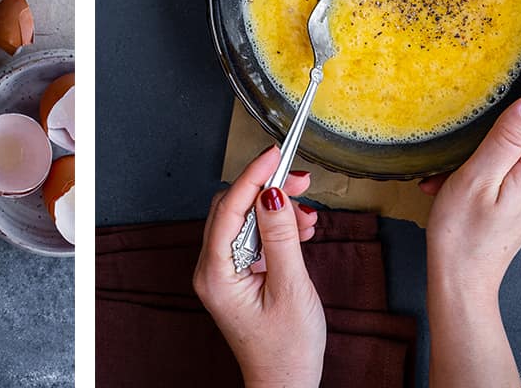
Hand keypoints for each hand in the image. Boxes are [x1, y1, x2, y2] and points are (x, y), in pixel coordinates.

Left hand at [193, 147, 323, 387]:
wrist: (286, 384)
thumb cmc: (287, 351)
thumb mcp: (291, 289)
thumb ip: (281, 238)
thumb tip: (272, 194)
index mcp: (216, 273)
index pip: (228, 208)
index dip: (252, 177)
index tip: (273, 155)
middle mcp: (213, 268)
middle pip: (233, 209)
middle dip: (267, 190)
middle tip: (299, 180)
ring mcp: (224, 271)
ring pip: (245, 220)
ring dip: (276, 211)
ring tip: (307, 217)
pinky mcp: (239, 274)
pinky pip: (254, 237)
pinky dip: (277, 229)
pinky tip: (301, 231)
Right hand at [421, 75, 520, 295]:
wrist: (461, 281)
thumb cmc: (462, 234)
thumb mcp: (477, 179)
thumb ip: (506, 139)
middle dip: (498, 117)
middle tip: (468, 106)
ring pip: (512, 147)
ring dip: (478, 148)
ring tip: (444, 167)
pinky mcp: (520, 199)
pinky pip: (503, 167)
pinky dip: (475, 167)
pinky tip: (446, 182)